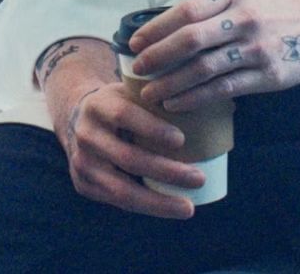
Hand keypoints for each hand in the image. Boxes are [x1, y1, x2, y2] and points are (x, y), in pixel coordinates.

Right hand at [38, 41, 201, 219]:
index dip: (152, 128)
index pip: (124, 115)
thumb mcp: (130, 92)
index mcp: (98, 105)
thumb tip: (223, 105)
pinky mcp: (83, 185)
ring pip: (121, 189)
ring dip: (157, 202)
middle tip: (199, 178)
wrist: (76, 119)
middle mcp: (85, 134)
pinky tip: (167, 208)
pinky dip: (144, 206)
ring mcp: (81, 162)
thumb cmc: (119, 104)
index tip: (181, 140)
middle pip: (127, 158)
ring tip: (188, 207)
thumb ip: (160, 97)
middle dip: (166, 171)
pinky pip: (117, 202)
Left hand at [129, 0, 299, 111]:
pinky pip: (222, 89)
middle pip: (190, 40)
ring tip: (150, 93)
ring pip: (203, 69)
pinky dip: (194, 98)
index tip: (135, 43)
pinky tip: (176, 103)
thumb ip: (208, 8)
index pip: (185, 11)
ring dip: (171, 83)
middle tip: (138, 69)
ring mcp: (255, 48)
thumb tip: (162, 29)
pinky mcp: (266, 75)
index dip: (156, 28)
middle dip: (158, 57)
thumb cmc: (272, 9)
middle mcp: (243, 18)